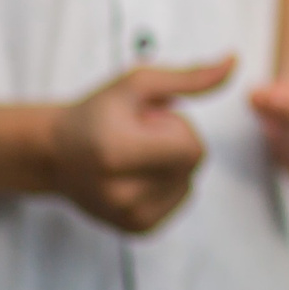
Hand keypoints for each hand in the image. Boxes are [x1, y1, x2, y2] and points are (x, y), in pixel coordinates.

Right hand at [48, 59, 233, 232]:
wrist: (55, 154)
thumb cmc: (94, 115)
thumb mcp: (138, 84)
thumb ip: (191, 77)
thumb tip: (233, 61)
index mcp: (118, 154)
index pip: (193, 149)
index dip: (176, 128)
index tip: (144, 123)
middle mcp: (121, 193)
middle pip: (192, 166)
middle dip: (174, 144)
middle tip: (137, 137)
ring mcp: (129, 216)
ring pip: (188, 183)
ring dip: (170, 165)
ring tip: (134, 156)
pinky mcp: (137, 228)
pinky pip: (179, 199)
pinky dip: (167, 184)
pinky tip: (136, 175)